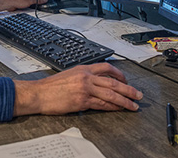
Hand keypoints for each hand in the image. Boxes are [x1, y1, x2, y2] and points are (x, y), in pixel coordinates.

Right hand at [12, 63, 142, 115]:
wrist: (38, 93)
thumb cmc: (51, 87)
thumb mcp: (69, 74)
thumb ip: (83, 77)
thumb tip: (95, 83)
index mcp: (83, 68)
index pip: (106, 68)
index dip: (120, 74)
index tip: (126, 80)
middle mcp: (86, 76)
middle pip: (113, 81)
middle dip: (128, 89)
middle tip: (138, 94)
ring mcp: (85, 88)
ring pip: (111, 93)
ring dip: (125, 100)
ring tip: (133, 105)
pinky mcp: (82, 101)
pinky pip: (102, 104)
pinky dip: (112, 107)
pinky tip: (118, 109)